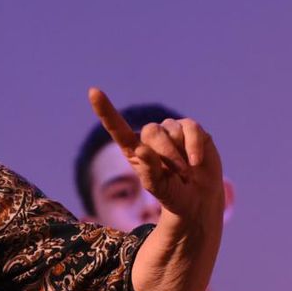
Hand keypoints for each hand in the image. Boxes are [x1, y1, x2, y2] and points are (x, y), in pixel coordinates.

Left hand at [88, 88, 223, 229]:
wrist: (198, 198)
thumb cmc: (172, 193)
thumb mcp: (158, 188)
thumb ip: (149, 171)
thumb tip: (143, 150)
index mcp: (134, 150)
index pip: (117, 128)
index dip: (106, 110)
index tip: (93, 92)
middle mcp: (151, 136)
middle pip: (152, 132)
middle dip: (167, 155)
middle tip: (178, 175)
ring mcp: (171, 130)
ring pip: (173, 130)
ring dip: (181, 156)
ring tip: (186, 173)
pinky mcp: (191, 128)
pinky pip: (191, 128)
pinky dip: (194, 146)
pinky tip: (196, 162)